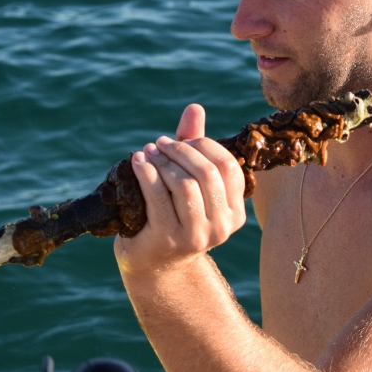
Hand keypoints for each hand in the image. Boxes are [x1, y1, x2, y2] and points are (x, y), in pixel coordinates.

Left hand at [114, 104, 247, 274]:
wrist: (153, 263)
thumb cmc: (172, 214)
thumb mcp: (187, 180)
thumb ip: (194, 146)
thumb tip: (195, 108)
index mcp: (235, 212)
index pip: (228, 166)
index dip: (204, 145)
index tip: (181, 139)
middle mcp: (222, 227)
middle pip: (207, 173)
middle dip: (180, 150)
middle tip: (159, 143)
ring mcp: (196, 237)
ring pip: (184, 184)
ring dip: (162, 162)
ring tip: (147, 153)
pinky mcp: (168, 240)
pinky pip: (158, 196)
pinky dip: (146, 173)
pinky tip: (137, 162)